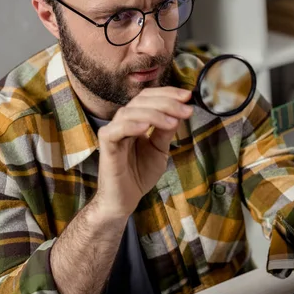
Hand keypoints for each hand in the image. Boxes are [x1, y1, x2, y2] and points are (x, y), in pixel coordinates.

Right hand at [96, 87, 193, 217]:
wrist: (124, 200)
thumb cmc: (139, 174)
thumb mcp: (159, 150)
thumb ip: (166, 132)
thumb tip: (180, 112)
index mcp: (136, 120)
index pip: (149, 97)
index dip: (167, 93)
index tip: (188, 96)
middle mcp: (123, 122)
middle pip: (141, 101)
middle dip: (166, 102)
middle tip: (186, 109)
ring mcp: (113, 132)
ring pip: (130, 112)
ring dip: (154, 114)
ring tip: (173, 122)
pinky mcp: (106, 146)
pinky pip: (115, 130)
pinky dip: (131, 126)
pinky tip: (146, 128)